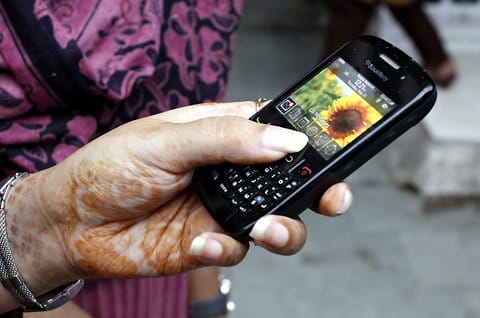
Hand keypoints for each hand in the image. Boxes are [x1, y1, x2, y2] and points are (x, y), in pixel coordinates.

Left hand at [6, 101, 351, 295]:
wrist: (74, 223)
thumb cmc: (110, 168)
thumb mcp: (166, 140)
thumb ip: (225, 139)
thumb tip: (284, 141)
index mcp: (222, 135)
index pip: (277, 131)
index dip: (307, 141)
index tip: (332, 150)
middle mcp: (229, 173)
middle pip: (288, 180)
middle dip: (318, 191)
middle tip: (332, 198)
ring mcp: (221, 210)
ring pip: (276, 221)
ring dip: (283, 229)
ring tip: (267, 229)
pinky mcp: (209, 242)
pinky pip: (237, 250)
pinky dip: (224, 249)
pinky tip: (199, 242)